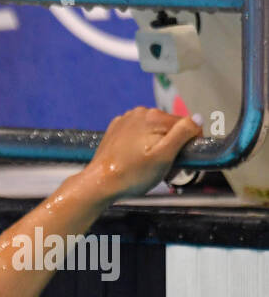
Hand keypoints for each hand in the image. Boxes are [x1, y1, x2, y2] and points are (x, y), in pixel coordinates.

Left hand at [81, 107, 201, 201]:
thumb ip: (183, 134)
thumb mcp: (164, 156)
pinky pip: (138, 134)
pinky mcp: (116, 130)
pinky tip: (135, 160)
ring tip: (148, 166)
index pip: (186, 125)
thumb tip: (198, 118)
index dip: (188, 144)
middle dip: (171, 145)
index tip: (182, 162)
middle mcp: (139, 112)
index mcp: (153, 116)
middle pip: (169, 128)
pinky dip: (141, 145)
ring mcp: (125, 120)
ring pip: (154, 131)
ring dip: (157, 145)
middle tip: (164, 168)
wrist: (98, 184)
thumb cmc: (132, 174)